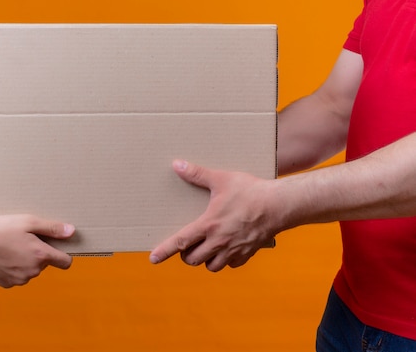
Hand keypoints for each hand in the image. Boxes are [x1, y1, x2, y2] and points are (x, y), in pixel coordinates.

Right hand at [0, 214, 74, 287]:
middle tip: (25, 239)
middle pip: (45, 264)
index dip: (63, 254)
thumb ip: (52, 228)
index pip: (65, 262)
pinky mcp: (6, 283)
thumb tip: (72, 232)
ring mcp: (19, 279)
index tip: (56, 247)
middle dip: (38, 253)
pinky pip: (16, 276)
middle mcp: (32, 271)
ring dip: (25, 261)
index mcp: (41, 256)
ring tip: (11, 246)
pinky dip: (13, 268)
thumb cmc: (1, 228)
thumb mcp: (28, 222)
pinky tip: (2, 256)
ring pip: (30, 270)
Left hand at [149, 160, 275, 271]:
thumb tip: (177, 165)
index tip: (153, 259)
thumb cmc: (250, 191)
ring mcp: (234, 250)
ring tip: (205, 249)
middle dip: (186, 256)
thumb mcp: (221, 179)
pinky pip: (231, 265)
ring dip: (205, 261)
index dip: (164, 251)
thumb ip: (197, 174)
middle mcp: (219, 242)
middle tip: (187, 246)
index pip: (180, 242)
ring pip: (211, 266)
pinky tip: (226, 250)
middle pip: (193, 260)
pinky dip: (226, 261)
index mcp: (208, 225)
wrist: (280, 205)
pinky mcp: (248, 253)